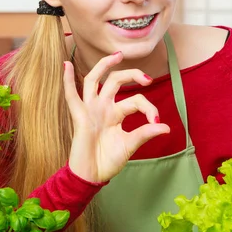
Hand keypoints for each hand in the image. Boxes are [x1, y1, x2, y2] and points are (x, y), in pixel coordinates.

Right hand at [63, 51, 169, 182]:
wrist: (91, 176)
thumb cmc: (108, 161)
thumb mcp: (130, 145)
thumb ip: (145, 133)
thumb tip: (165, 127)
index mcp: (116, 114)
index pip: (135, 100)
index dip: (149, 108)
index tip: (156, 123)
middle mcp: (103, 107)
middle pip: (116, 81)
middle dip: (132, 75)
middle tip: (147, 79)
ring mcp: (90, 109)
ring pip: (95, 80)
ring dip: (104, 65)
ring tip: (117, 55)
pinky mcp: (79, 116)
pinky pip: (71, 95)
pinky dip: (67, 80)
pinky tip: (66, 65)